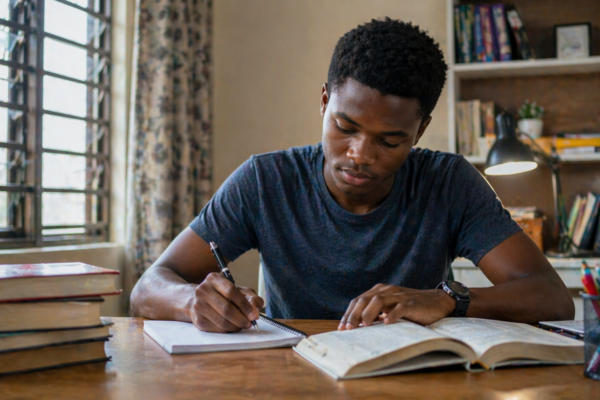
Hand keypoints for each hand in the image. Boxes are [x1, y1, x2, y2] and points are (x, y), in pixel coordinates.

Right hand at [189, 272, 263, 332]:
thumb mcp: (240, 291)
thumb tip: (256, 312)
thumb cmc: (224, 295)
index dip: (244, 305)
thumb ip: (252, 299)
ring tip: (242, 325)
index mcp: (214, 279)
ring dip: (236, 326)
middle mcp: (203, 290)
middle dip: (241, 319)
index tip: (254, 315)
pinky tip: (232, 327)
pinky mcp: (197, 319)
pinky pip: (216, 329)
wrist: (201, 301)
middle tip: (250, 324)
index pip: (231, 292)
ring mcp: (198, 305)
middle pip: (226, 308)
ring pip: (222, 321)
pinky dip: (228, 330)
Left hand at [338, 284, 455, 329]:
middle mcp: (387, 291)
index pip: (358, 300)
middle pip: (365, 299)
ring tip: (364, 326)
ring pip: (379, 300)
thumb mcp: (390, 309)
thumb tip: (358, 327)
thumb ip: (376, 313)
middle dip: (354, 314)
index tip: (342, 327)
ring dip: (369, 313)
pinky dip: (392, 314)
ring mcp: (399, 296)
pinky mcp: (411, 303)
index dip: (349, 313)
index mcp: (379, 291)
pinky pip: (400, 307)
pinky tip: (387, 323)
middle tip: (348, 329)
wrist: (436, 302)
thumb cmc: (410, 308)